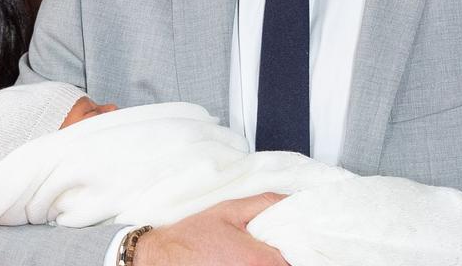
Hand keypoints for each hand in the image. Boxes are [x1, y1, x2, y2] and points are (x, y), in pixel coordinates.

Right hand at [134, 193, 286, 265]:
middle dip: (284, 257)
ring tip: (250, 253)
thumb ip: (266, 203)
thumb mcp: (230, 210)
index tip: (293, 242)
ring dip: (271, 263)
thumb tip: (293, 201)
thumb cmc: (192, 237)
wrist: (163, 258)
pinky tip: (241, 261)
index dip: (297, 248)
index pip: (298, 259)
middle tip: (268, 245)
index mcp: (260, 260)